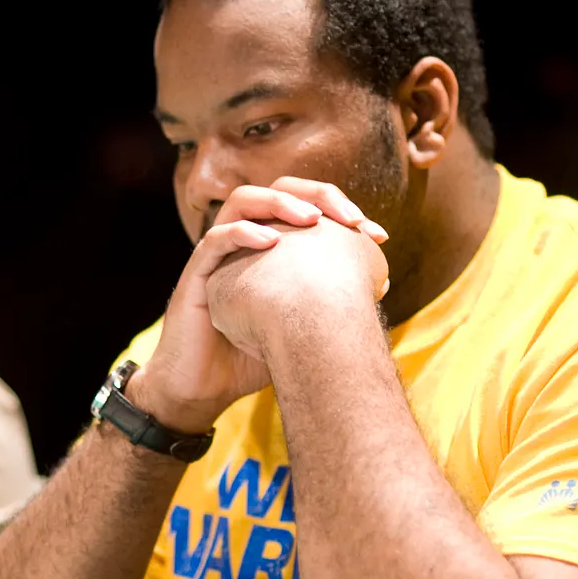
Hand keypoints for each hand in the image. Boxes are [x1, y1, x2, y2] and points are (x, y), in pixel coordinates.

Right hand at [132, 178, 387, 432]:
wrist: (204, 389)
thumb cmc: (251, 356)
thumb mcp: (301, 325)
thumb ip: (331, 299)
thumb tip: (380, 282)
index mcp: (271, 247)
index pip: (306, 205)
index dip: (342, 210)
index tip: (377, 235)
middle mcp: (244, 241)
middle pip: (277, 188)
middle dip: (317, 195)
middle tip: (351, 217)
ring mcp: (218, 254)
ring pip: (242, 201)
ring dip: (279, 203)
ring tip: (312, 218)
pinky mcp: (197, 274)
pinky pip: (215, 240)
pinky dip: (243, 233)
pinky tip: (271, 240)